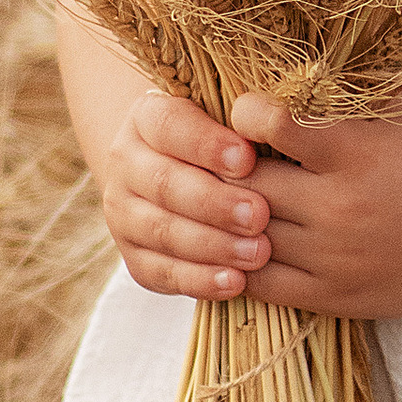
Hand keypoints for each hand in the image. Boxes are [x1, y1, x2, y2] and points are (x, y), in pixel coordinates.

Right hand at [96, 88, 276, 303]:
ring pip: (163, 231)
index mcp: (146, 118)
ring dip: (213, 245)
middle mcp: (126, 164)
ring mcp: (125, 214)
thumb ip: (242, 125)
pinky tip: (234, 282)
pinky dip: (199, 280)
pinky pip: (162, 273)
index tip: (247, 158)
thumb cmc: (219, 142)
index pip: (170, 126)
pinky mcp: (135, 257)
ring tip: (258, 252)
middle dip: (214, 202)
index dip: (207, 145)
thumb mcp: (225, 120)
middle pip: (165, 183)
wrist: (178, 174)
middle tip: (259, 214)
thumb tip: (276, 132)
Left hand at [224, 96, 401, 319]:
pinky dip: (237, 260)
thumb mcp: (398, 114)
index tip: (247, 111)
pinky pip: (259, 284)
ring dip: (225, 216)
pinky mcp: (334, 298)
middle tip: (217, 154)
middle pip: (243, 187)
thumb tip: (269, 69)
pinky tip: (236, 240)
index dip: (245, 112)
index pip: (270, 125)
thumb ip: (337, 96)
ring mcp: (334, 260)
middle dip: (222, 168)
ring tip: (222, 196)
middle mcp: (339, 209)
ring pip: (241, 237)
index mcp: (355, 153)